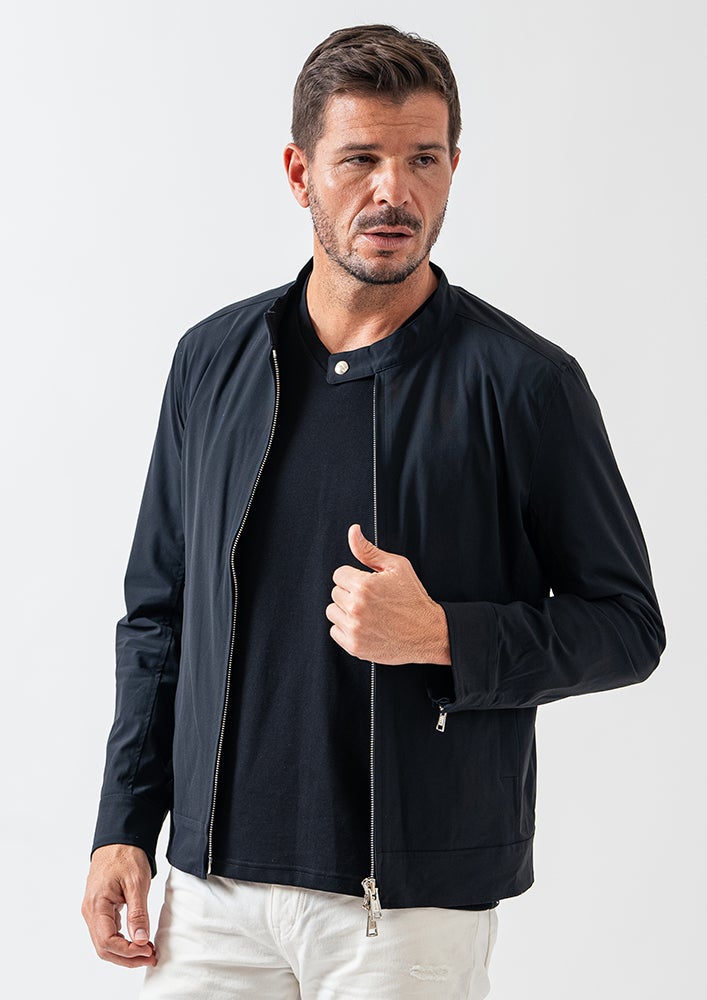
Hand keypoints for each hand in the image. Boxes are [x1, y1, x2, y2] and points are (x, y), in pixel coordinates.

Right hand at [81, 844, 156, 968]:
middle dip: (127, 958)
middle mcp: (90, 911)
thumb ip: (138, 913)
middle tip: (151, 956)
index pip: (107, 941)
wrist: (118, 840)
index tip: (147, 950)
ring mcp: (93, 912)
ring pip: (105, 943)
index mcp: (96, 905)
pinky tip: (138, 941)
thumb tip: (140, 939)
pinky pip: (108, 933)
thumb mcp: (137, 883)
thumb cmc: (126, 856)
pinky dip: (122, 941)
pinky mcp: (100, 910)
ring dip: (125, 952)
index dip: (128, 951)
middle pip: (104, 948)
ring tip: (148, 951)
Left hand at [326, 523, 450, 664]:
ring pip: (333, 612)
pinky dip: (346, 629)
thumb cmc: (413, 599)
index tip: (367, 584)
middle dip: (350, 593)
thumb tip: (353, 531)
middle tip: (371, 599)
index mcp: (364, 585)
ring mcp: (354, 628)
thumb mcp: (396, 567)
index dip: (354, 577)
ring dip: (346, 611)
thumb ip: (368, 550)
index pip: (339, 574)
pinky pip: (335, 632)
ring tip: (367, 612)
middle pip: (335, 593)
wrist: (428, 632)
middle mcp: (356, 607)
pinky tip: (364, 626)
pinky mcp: (355, 646)